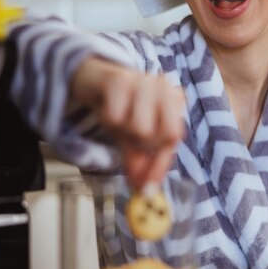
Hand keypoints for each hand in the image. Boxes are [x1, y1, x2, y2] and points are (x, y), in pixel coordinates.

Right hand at [70, 58, 185, 188]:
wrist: (93, 77)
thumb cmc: (121, 106)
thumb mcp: (134, 135)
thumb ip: (141, 161)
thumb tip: (144, 191)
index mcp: (174, 100)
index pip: (173, 138)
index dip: (159, 165)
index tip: (147, 189)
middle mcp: (163, 87)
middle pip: (160, 135)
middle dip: (141, 146)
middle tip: (129, 139)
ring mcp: (143, 80)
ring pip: (140, 128)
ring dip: (123, 132)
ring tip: (118, 121)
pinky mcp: (119, 79)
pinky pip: (115, 117)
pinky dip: (107, 120)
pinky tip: (107, 108)